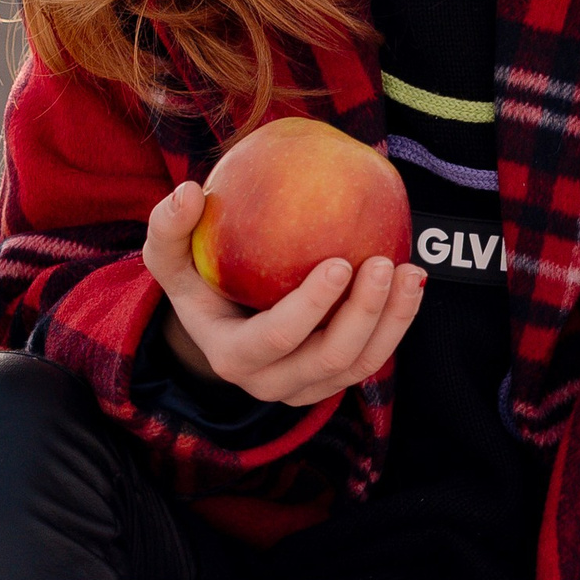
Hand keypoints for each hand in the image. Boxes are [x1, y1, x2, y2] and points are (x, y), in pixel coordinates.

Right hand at [143, 180, 424, 405]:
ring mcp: (307, 387)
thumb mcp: (169, 257)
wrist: (219, 324)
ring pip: (360, 365)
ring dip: (391, 320)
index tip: (339, 262)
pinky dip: (397, 322)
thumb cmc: (196, 282)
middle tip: (381, 262)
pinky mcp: (333, 379)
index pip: (277, 338)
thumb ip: (168, 226)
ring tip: (409, 271)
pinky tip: (411, 280)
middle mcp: (271, 383)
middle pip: (328, 359)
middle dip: (362, 314)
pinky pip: (373, 358)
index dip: (311, 307)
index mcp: (231, 357)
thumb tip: (189, 192)